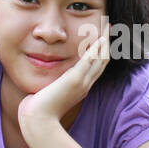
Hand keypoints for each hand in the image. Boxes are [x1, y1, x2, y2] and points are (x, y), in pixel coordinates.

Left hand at [17, 17, 109, 134]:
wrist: (39, 121)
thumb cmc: (39, 110)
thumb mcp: (49, 93)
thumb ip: (52, 85)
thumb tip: (46, 81)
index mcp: (81, 87)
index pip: (95, 66)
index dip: (101, 51)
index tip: (102, 37)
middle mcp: (85, 85)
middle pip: (102, 61)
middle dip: (107, 42)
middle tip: (109, 26)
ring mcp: (82, 83)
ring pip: (100, 59)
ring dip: (105, 41)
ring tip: (108, 26)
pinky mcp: (74, 80)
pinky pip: (89, 61)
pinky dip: (96, 49)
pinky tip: (100, 38)